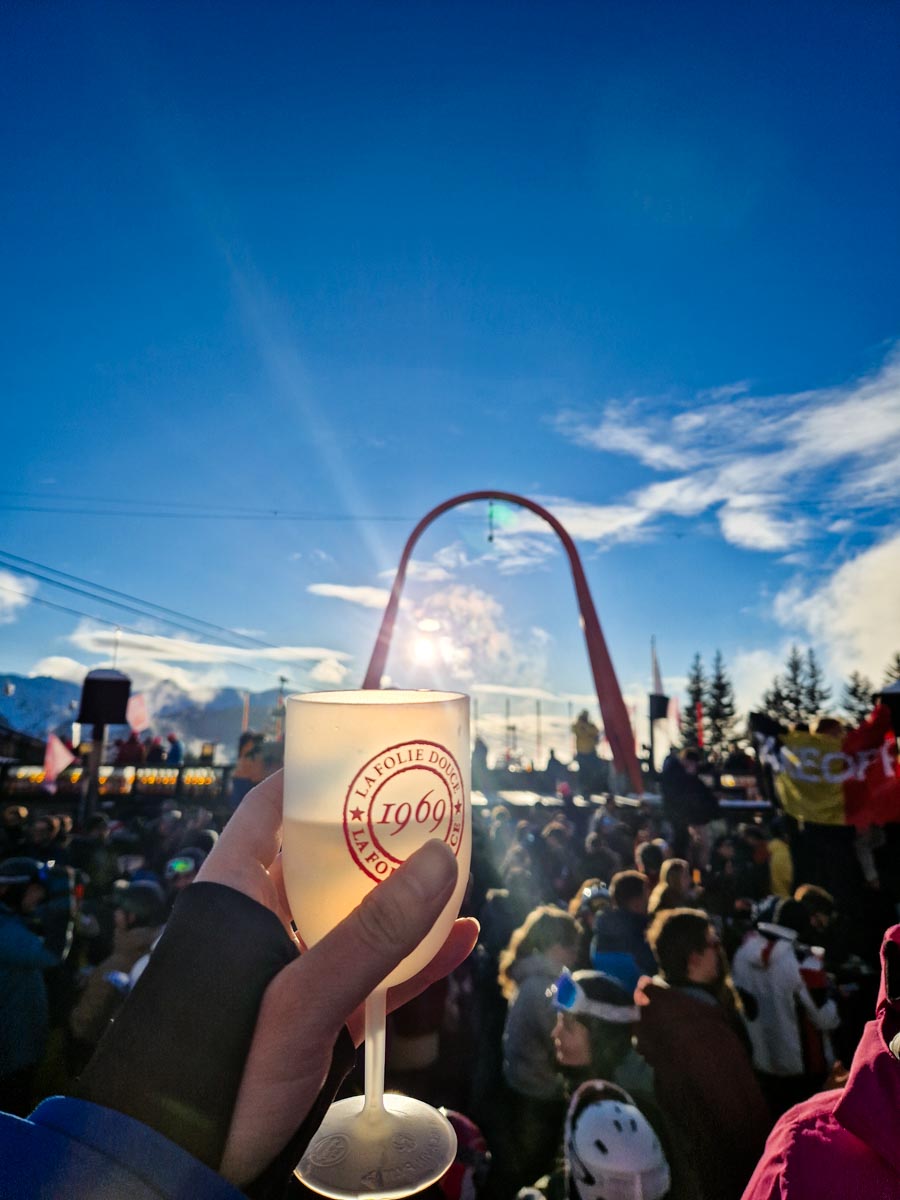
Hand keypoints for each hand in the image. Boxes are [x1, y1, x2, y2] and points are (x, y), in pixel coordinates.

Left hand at [196, 772, 478, 1185]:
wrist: (189, 1169)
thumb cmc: (219, 1072)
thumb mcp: (297, 1000)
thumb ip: (370, 936)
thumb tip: (438, 858)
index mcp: (235, 895)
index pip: (273, 807)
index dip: (319, 774)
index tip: (372, 750)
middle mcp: (265, 920)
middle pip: (326, 856)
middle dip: (380, 834)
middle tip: (435, 805)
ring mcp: (293, 967)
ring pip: (355, 913)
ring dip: (404, 895)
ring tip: (457, 864)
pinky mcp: (319, 1014)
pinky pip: (373, 972)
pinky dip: (414, 959)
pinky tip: (460, 940)